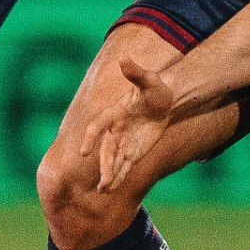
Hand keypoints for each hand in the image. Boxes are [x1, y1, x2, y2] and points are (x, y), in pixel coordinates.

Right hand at [79, 56, 177, 192]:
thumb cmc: (157, 89)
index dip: (90, 138)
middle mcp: (115, 130)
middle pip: (106, 150)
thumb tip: (124, 58)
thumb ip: (136, 73)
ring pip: (113, 161)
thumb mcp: (150, 80)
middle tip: (102, 180)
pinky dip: (119, 177)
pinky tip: (111, 189)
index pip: (97, 127)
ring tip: (104, 190)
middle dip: (104, 165)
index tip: (84, 152)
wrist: (166, 103)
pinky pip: (124, 167)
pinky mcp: (132, 152)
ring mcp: (123, 142)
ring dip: (109, 175)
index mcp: (114, 114)